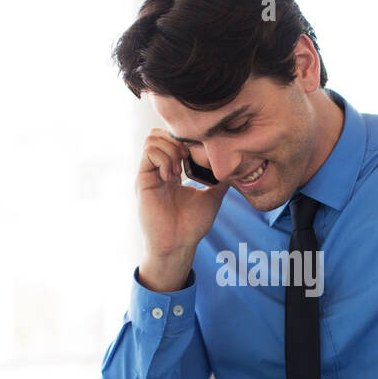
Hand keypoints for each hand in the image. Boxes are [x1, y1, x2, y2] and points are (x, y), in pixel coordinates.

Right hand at [136, 129, 230, 290]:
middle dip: (176, 139)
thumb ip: (219, 180)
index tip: (197, 154)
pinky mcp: (143, 180)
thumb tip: (234, 167)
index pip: (171, 140)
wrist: (178, 244)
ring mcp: (148, 174)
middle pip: (158, 134)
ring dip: (170, 149)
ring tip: (179, 169)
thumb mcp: (211, 197)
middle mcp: (157, 170)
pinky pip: (149, 153)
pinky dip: (164, 158)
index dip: (185, 140)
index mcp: (171, 171)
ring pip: (152, 140)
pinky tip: (172, 176)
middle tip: (187, 158)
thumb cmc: (191, 225)